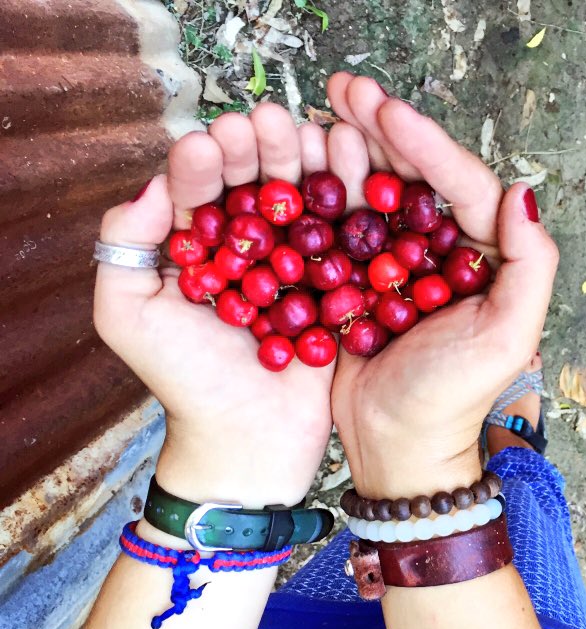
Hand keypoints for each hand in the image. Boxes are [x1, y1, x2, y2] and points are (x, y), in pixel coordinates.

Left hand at [94, 105, 354, 506]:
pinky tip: (355, 170)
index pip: (201, 190)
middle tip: (266, 125)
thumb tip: (158, 184)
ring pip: (305, 201)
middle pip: (257, 186)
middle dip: (260, 151)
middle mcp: (251, 249)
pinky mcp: (340, 286)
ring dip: (308, 164)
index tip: (212, 142)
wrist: (248, 440)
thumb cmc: (183, 381)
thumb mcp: (126, 316)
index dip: (206, 162)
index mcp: (199, 248)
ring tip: (310, 134)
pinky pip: (346, 238)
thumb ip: (125, 247)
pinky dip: (352, 201)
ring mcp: (299, 266)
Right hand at [326, 74, 558, 498]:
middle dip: (384, 128)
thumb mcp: (505, 339)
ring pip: (377, 189)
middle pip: (418, 176)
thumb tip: (524, 194)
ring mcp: (399, 260)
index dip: (428, 144)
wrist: (396, 448)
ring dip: (351, 146)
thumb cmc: (452, 400)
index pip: (463, 186)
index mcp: (486, 257)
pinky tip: (302, 159)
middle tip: (347, 89)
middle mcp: (444, 250)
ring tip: (323, 111)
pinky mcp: (358, 276)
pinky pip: (342, 222)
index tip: (389, 111)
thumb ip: (530, 268)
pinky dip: (323, 189)